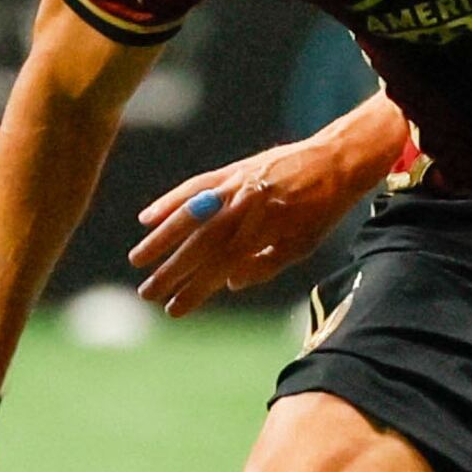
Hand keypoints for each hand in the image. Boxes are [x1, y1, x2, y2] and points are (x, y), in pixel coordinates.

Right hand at [127, 127, 375, 314]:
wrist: (333, 162)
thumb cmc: (320, 212)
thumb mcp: (300, 247)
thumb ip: (264, 266)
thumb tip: (227, 282)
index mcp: (265, 232)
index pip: (221, 268)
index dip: (195, 291)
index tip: (174, 310)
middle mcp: (246, 208)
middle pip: (201, 245)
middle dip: (172, 272)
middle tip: (148, 294)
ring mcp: (236, 186)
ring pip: (191, 215)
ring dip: (161, 239)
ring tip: (138, 260)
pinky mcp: (231, 171)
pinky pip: (195, 186)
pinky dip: (169, 202)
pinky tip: (147, 218)